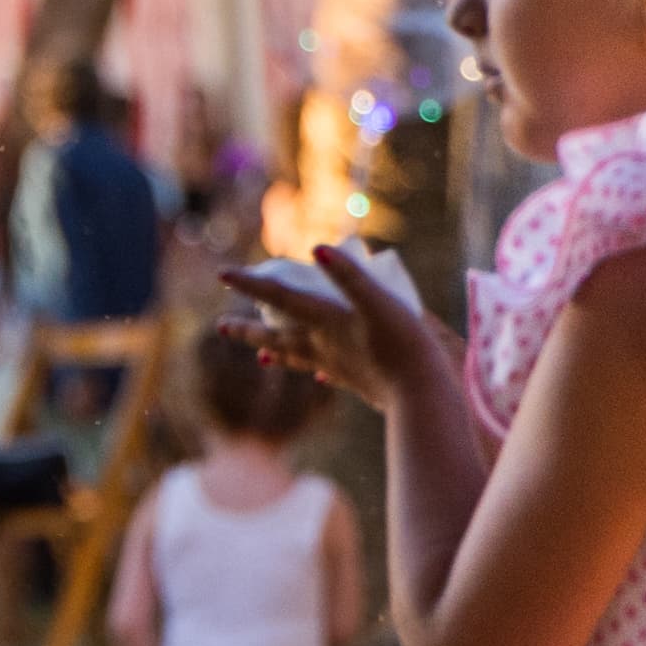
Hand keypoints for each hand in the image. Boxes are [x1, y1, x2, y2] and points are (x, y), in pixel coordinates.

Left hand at [215, 243, 447, 408]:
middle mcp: (325, 346)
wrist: (424, 398)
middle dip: (250, 329)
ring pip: (299, 358)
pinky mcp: (358, 383)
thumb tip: (316, 248)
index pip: (280, 297)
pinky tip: (319, 375)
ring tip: (262, 356)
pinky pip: (328, 374)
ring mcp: (340, 367)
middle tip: (222, 327)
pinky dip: (316, 369)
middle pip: (279, 335)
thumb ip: (350, 276)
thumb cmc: (405, 346)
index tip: (221, 274)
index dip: (251, 283)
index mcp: (326, 322)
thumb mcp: (380, 302)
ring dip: (278, 351)